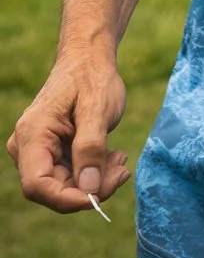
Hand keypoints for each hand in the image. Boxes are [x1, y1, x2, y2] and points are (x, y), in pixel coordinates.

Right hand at [7, 55, 129, 212]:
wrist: (89, 59)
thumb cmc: (92, 77)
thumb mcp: (98, 109)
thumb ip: (91, 148)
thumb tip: (89, 188)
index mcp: (33, 134)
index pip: (37, 185)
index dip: (68, 199)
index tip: (100, 196)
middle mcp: (27, 146)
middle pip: (53, 189)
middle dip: (90, 188)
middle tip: (122, 170)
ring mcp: (38, 151)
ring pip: (64, 185)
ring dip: (96, 180)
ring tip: (120, 158)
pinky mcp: (51, 152)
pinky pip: (70, 175)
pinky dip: (94, 171)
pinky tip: (113, 156)